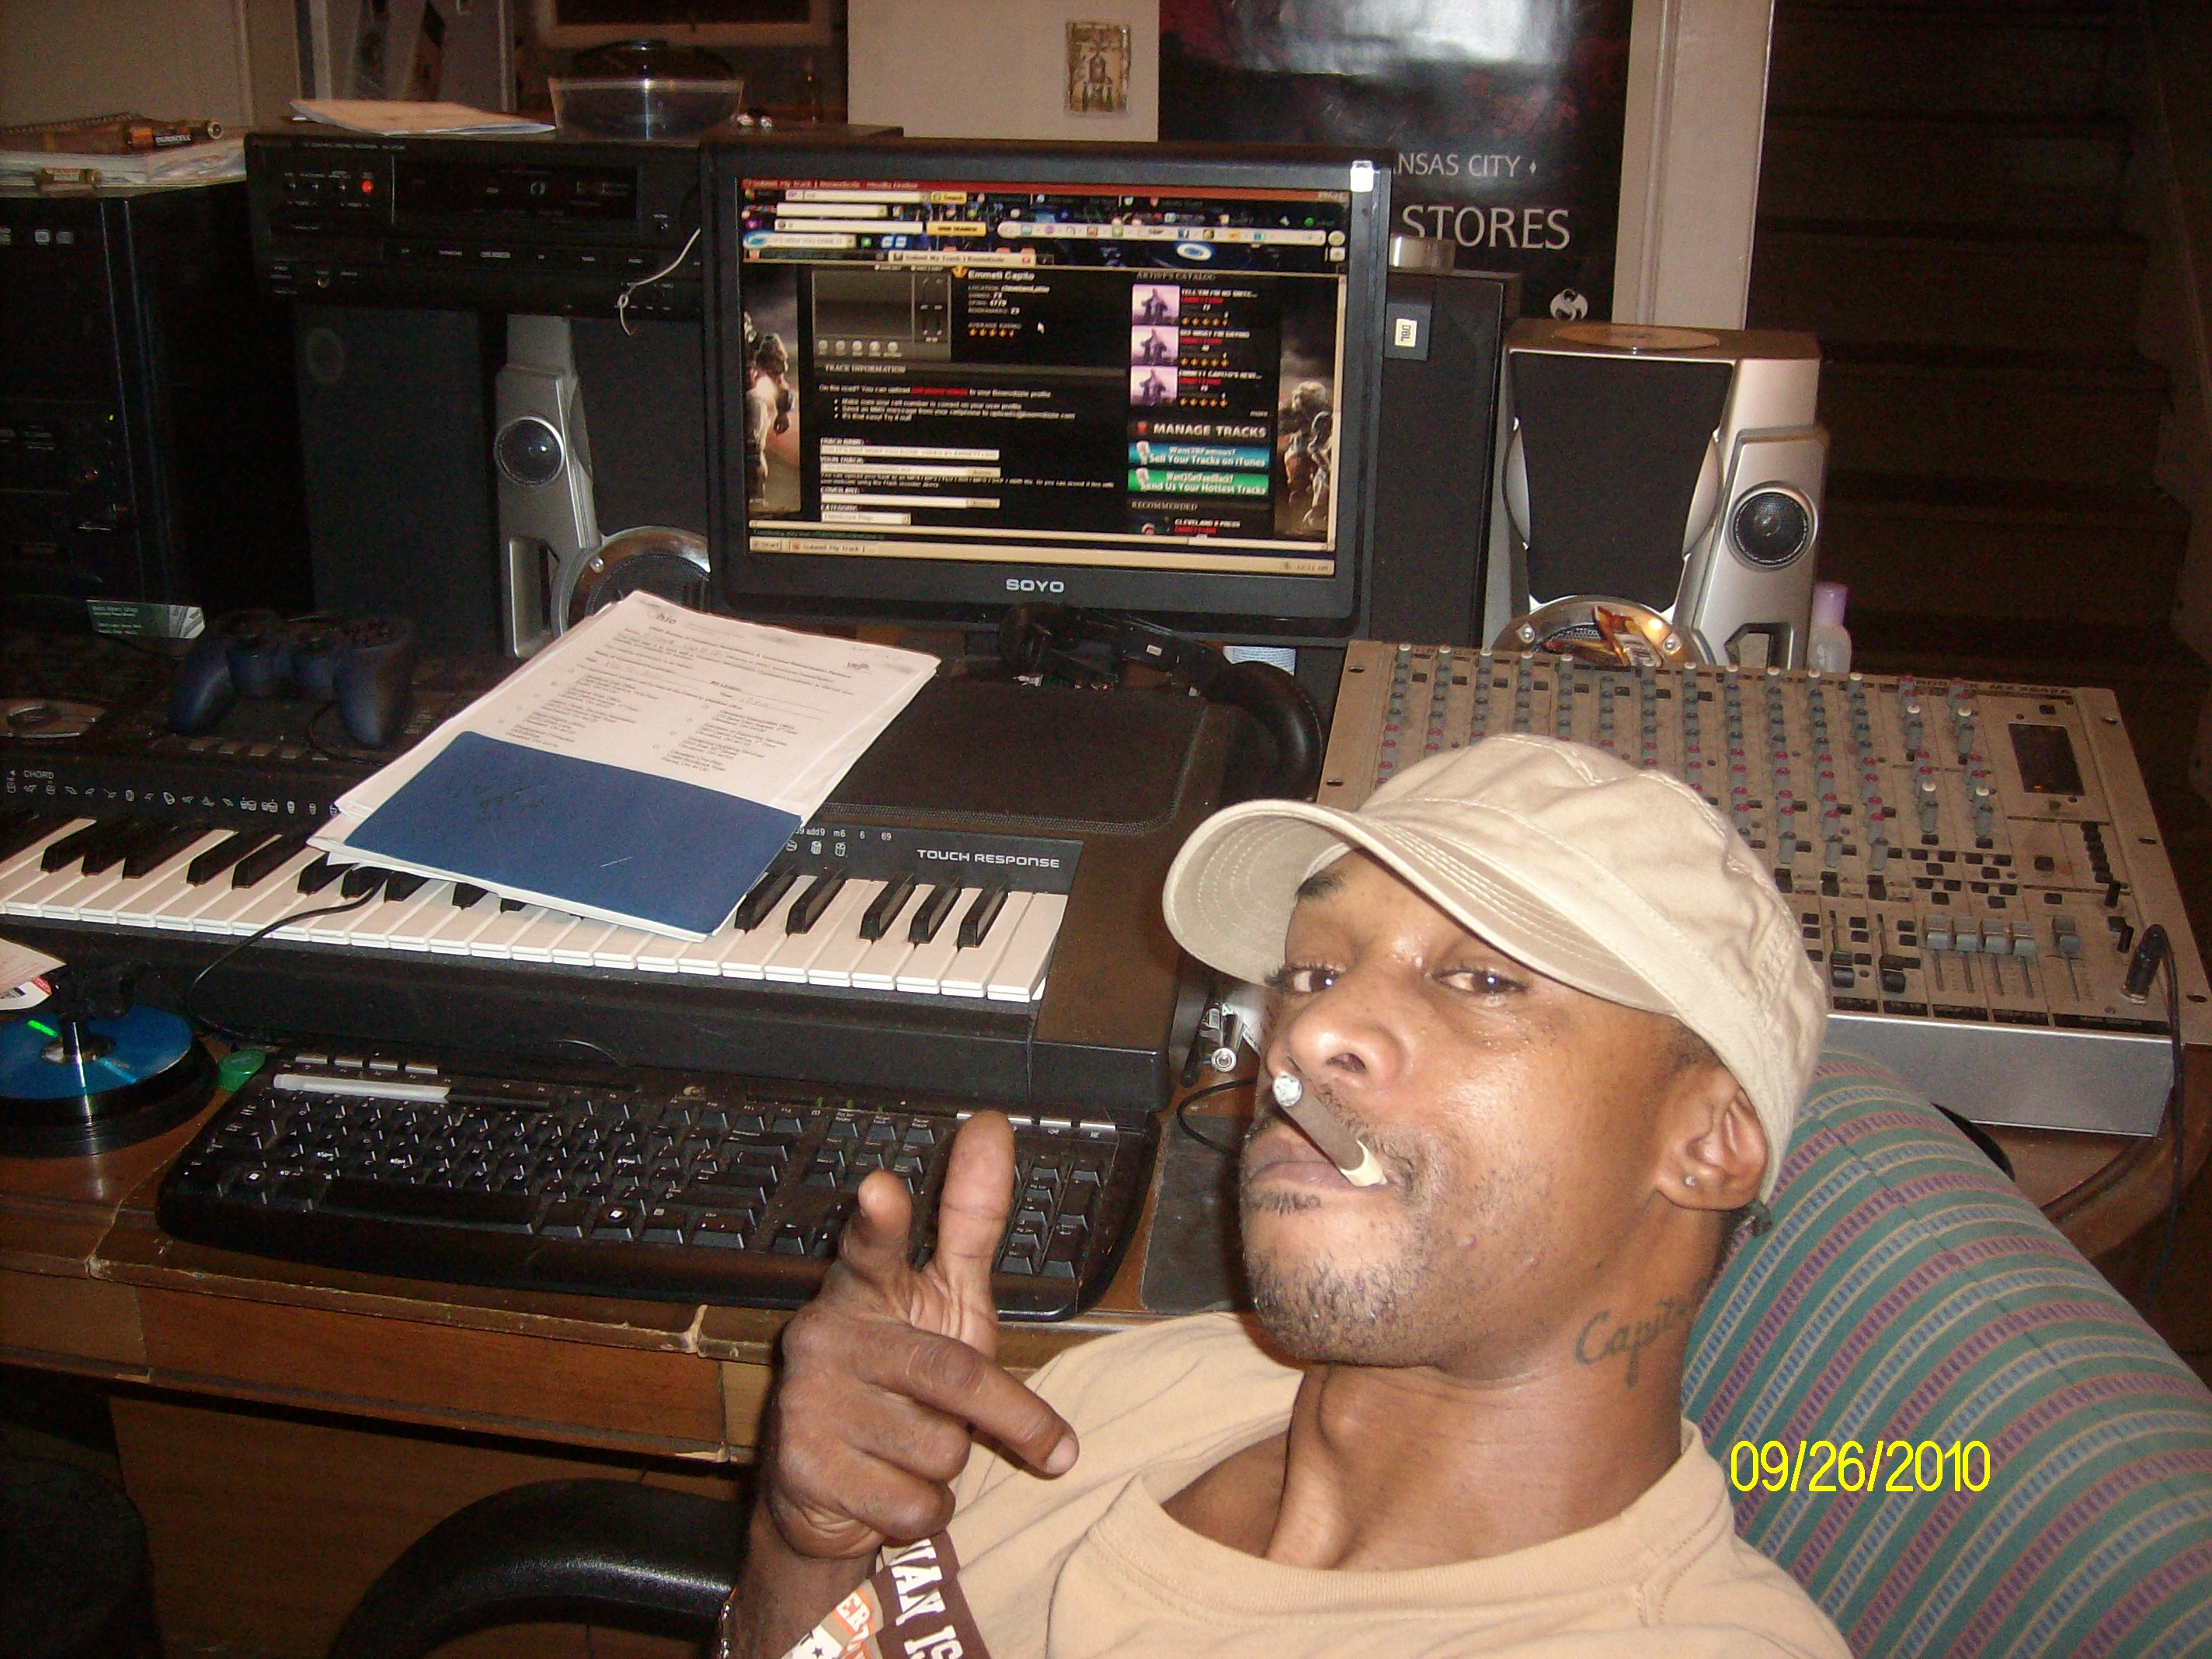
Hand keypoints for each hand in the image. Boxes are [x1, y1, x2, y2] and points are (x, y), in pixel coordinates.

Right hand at [764, 1111, 1078, 1559]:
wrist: (826, 1492)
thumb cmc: (901, 1378)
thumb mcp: (945, 1300)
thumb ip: (970, 1221)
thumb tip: (994, 1123)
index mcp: (865, 1288)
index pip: (871, 1247)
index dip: (880, 1220)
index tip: (881, 1187)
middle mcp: (827, 1334)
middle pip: (950, 1372)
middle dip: (1012, 1415)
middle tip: (1057, 1448)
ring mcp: (808, 1401)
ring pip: (938, 1446)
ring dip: (953, 1466)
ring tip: (918, 1452)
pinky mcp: (804, 1468)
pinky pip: (911, 1501)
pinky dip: (927, 1509)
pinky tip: (893, 1492)